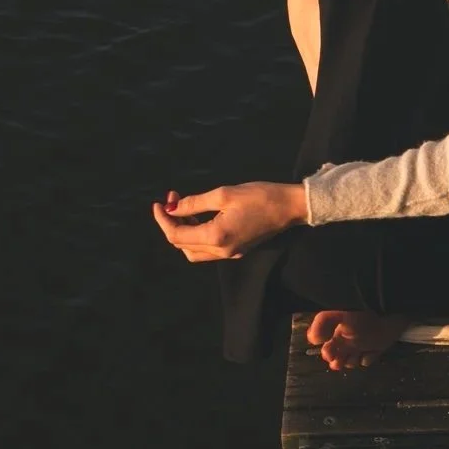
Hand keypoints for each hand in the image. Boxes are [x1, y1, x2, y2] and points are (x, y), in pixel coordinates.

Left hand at [151, 181, 306, 259]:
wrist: (290, 207)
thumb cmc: (259, 196)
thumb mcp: (223, 194)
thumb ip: (194, 203)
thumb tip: (171, 208)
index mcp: (216, 237)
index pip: (177, 235)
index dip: (163, 219)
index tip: (159, 203)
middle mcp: (221, 251)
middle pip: (182, 245)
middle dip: (172, 223)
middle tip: (172, 199)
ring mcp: (230, 254)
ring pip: (194, 251)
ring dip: (184, 232)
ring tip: (185, 209)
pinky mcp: (237, 250)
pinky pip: (208, 249)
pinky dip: (197, 235)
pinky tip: (200, 217)